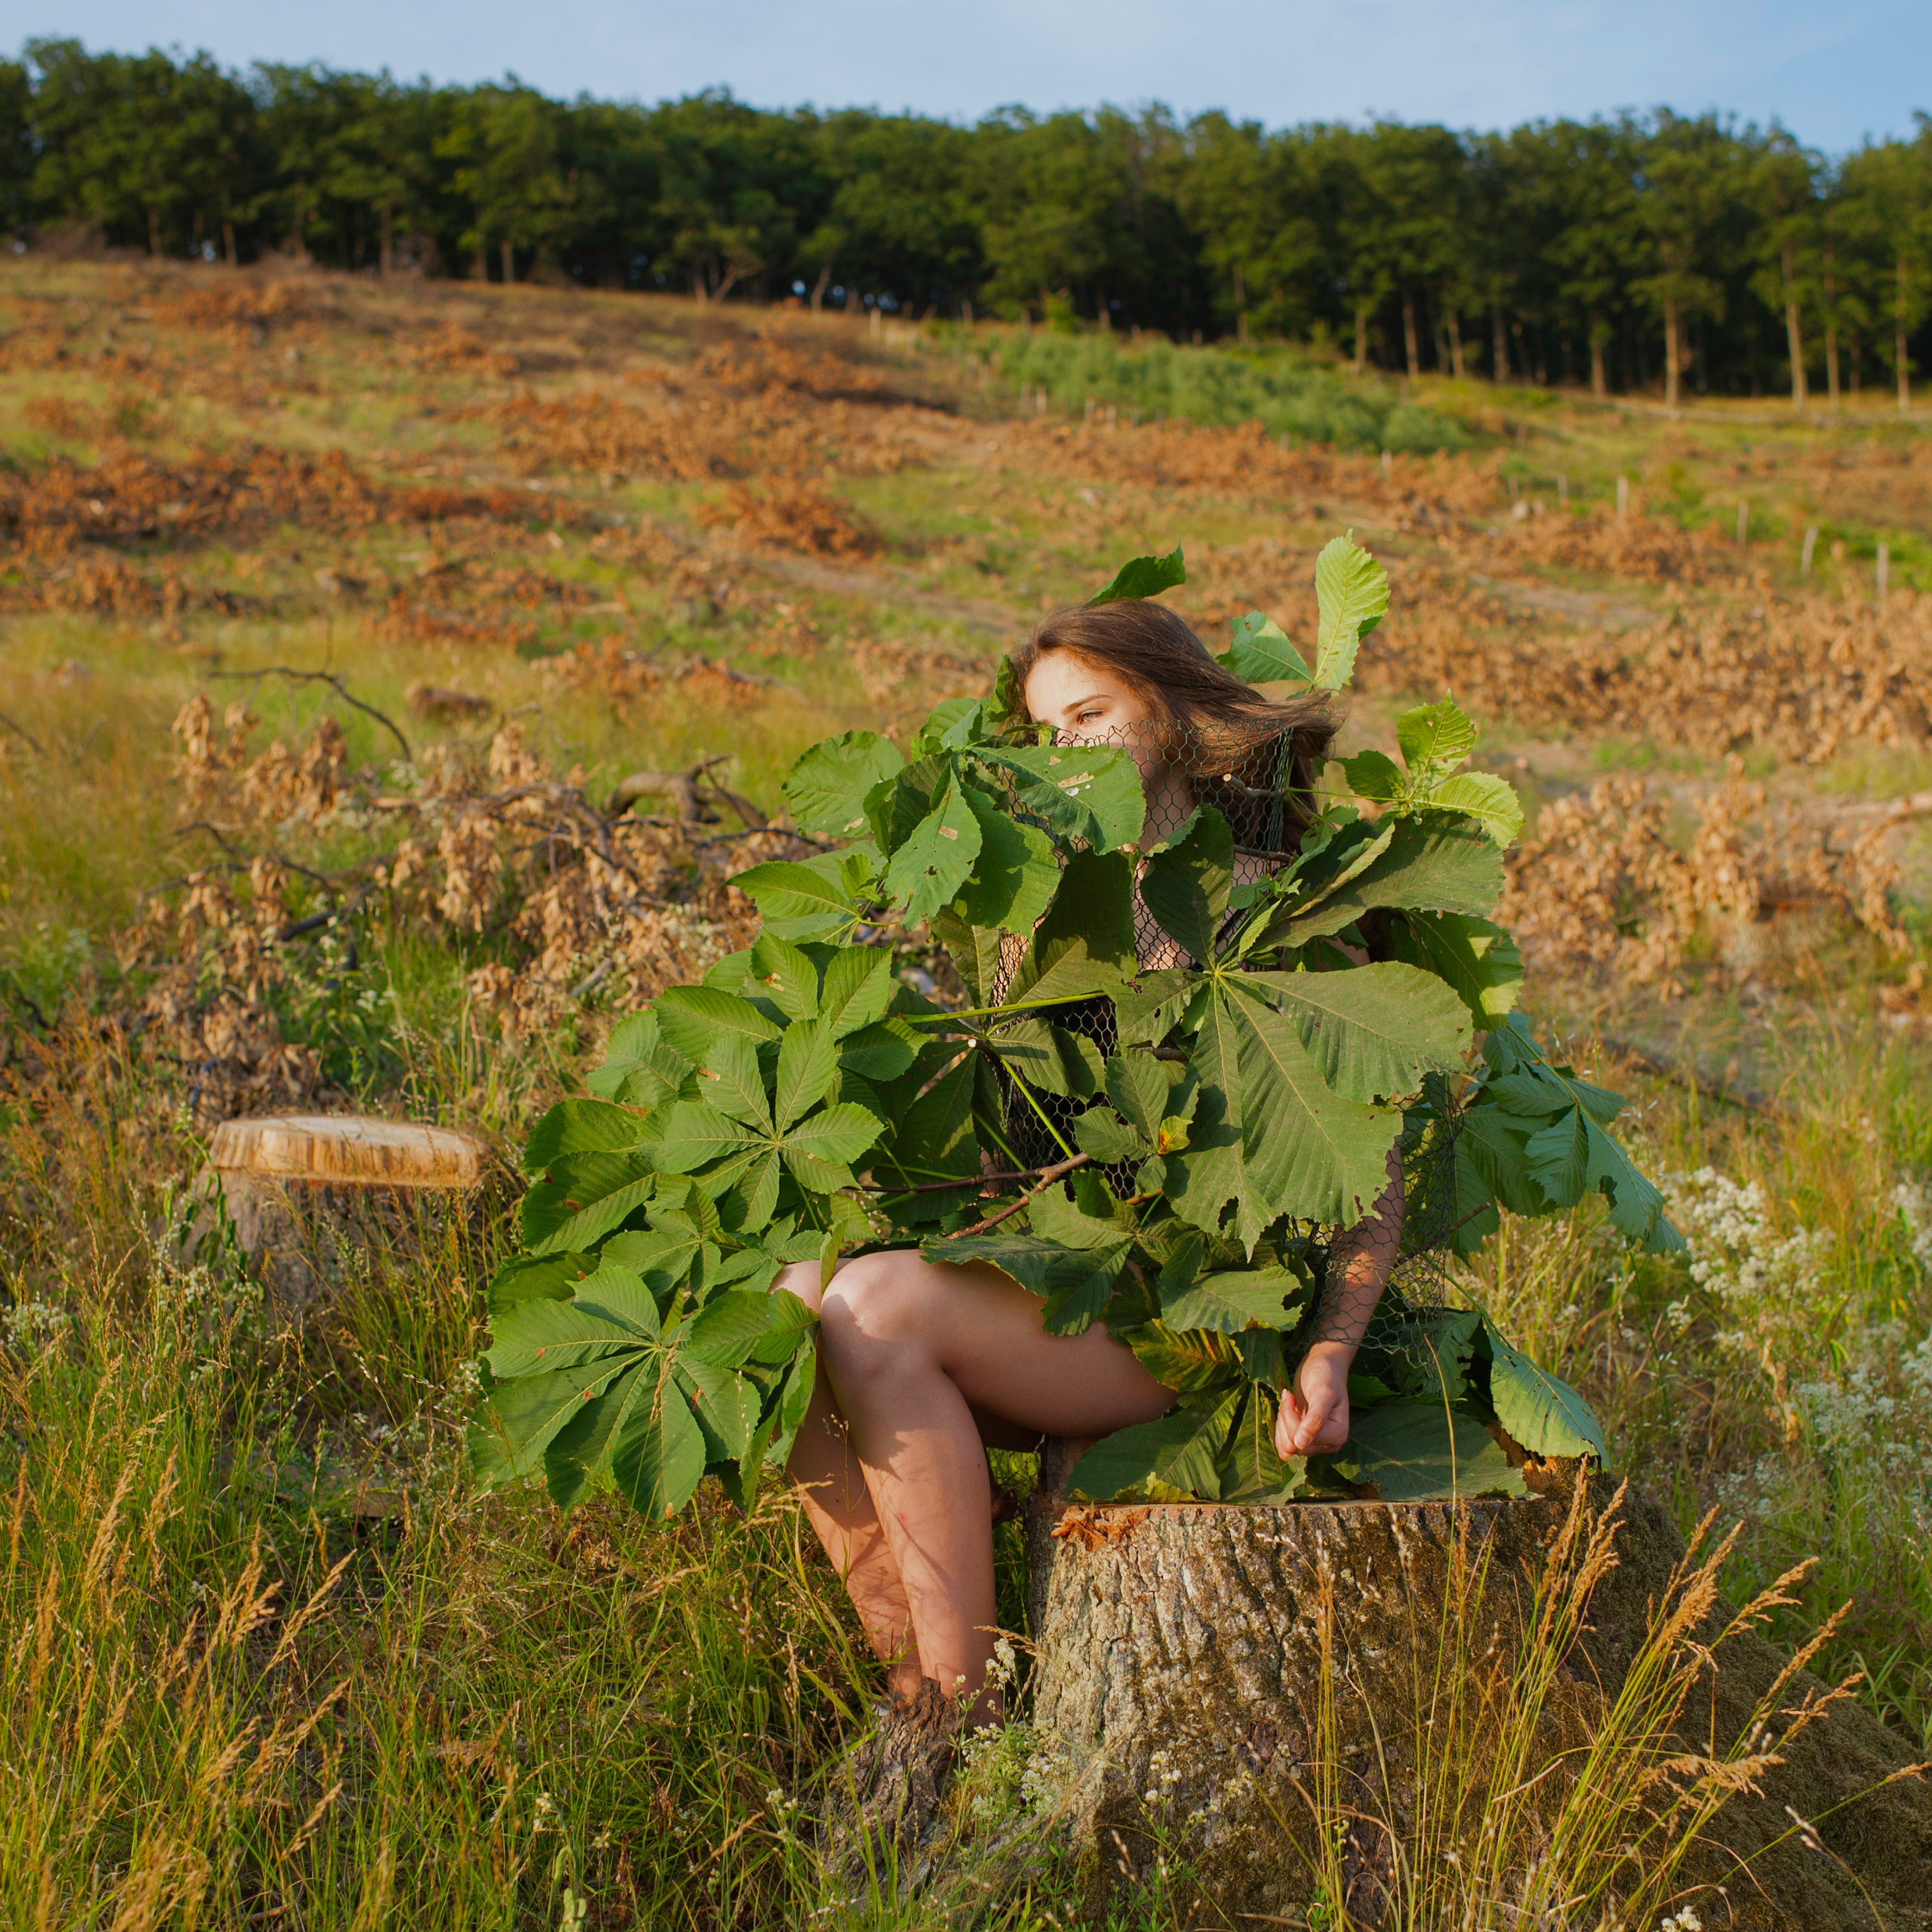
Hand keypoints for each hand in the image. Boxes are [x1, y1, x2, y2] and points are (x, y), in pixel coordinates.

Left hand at [1275, 1343, 1353, 1457]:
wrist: (1324, 1365)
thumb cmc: (1326, 1374)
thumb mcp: (1321, 1393)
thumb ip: (1314, 1419)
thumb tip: (1301, 1443)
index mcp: (1337, 1435)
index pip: (1301, 1441)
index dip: (1290, 1418)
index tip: (1290, 1395)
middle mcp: (1329, 1444)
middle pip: (1293, 1446)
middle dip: (1286, 1419)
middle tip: (1290, 1397)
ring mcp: (1317, 1443)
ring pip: (1287, 1448)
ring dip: (1282, 1423)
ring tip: (1290, 1403)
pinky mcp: (1306, 1439)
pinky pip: (1285, 1445)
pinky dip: (1281, 1427)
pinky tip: (1288, 1410)